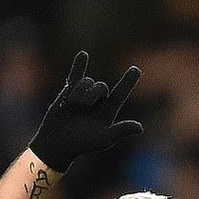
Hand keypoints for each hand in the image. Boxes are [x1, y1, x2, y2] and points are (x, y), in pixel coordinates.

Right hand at [29, 51, 142, 172]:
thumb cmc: (82, 144)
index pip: (121, 93)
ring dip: (79, 92)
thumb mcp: (104, 139)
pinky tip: (83, 55)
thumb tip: (140, 128)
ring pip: (86, 82)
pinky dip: (78, 65)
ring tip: (73, 106)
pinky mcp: (70, 91)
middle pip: (101, 86)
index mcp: (108, 111)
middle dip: (92, 94)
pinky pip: (75, 75)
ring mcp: (84, 95)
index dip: (128, 81)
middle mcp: (98, 102)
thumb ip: (121, 131)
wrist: (58, 141)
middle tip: (83, 106)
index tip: (136, 69)